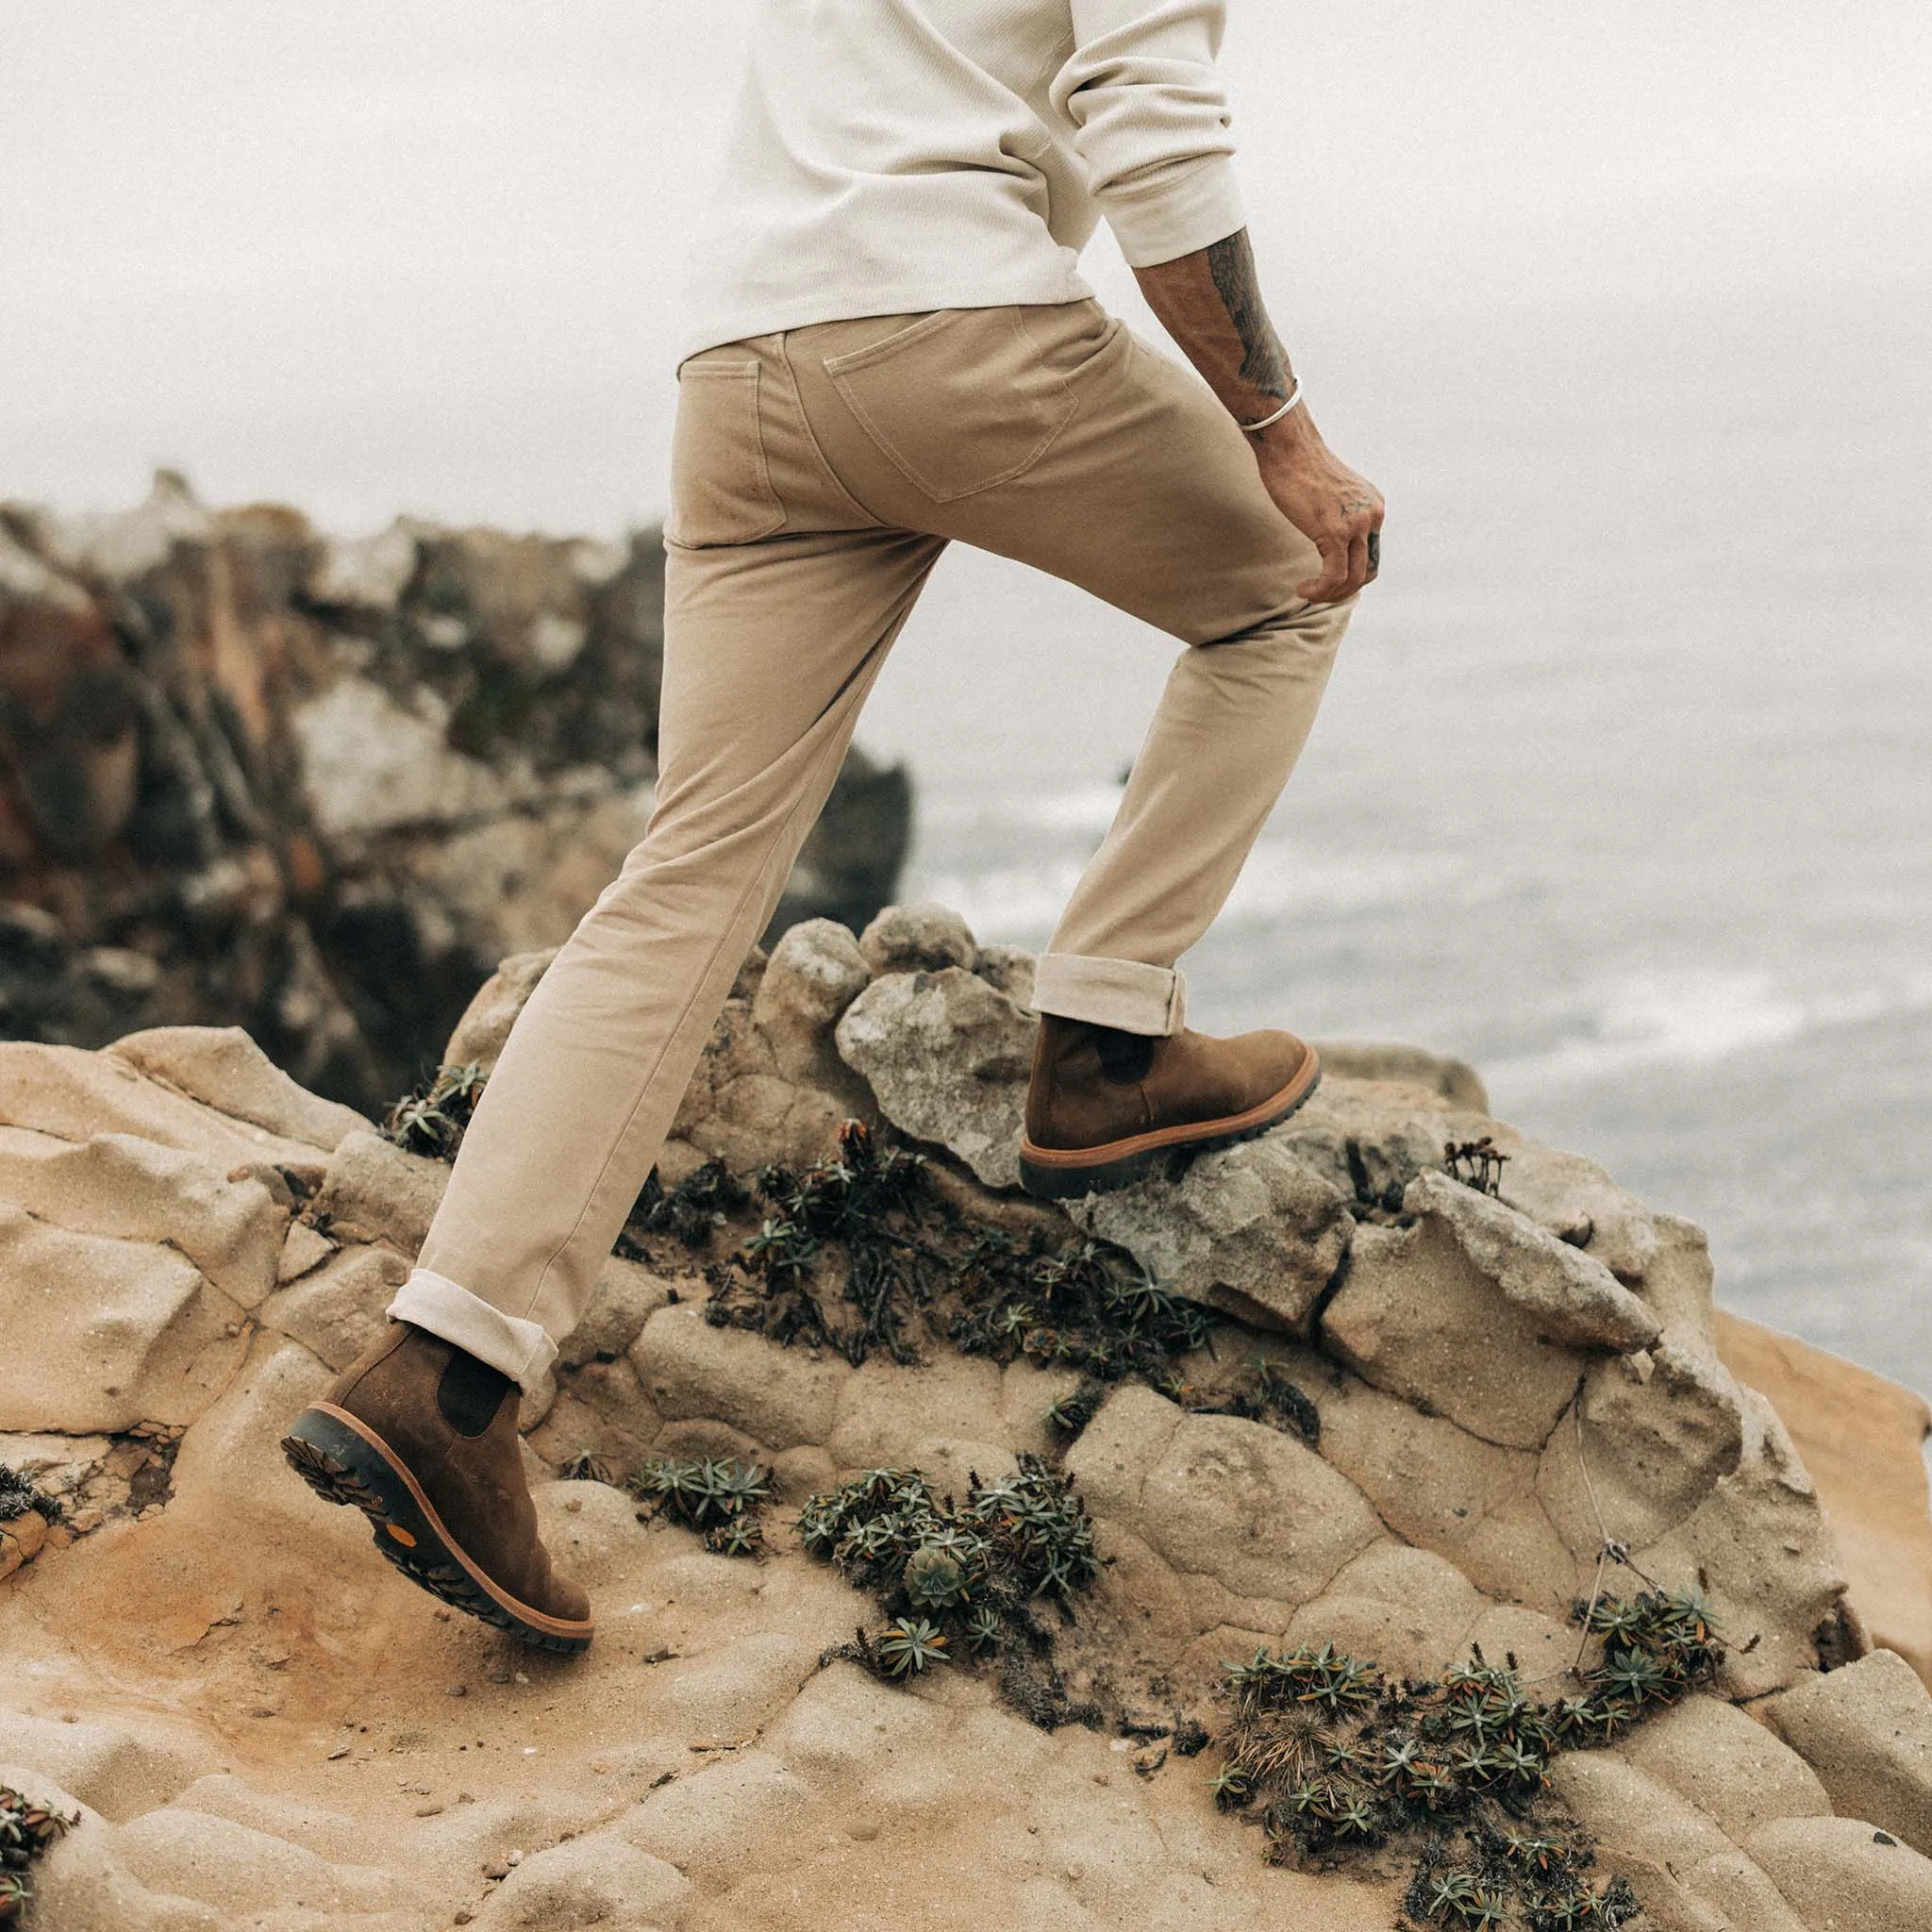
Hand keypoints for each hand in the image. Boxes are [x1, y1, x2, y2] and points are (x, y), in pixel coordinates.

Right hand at [1248, 407, 1384, 602]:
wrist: (1290, 449)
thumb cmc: (1301, 468)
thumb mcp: (1332, 494)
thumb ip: (1341, 515)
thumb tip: (1330, 536)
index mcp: (1374, 507)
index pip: (1372, 555)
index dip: (1351, 575)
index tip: (1327, 579)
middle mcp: (1372, 515)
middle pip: (1367, 571)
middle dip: (1343, 590)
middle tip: (1318, 592)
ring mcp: (1355, 524)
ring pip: (1353, 579)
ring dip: (1330, 594)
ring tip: (1308, 593)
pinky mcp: (1334, 532)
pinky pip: (1334, 576)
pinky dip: (1320, 590)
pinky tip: (1303, 589)